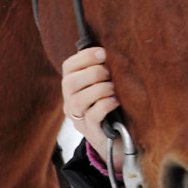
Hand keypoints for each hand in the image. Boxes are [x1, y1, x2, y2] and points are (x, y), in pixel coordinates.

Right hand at [62, 46, 122, 170]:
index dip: (85, 56)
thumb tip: (114, 49)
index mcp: (73, 86)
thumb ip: (105, 69)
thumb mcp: (107, 85)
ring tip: (114, 89)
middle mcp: (70, 101)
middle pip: (70, 82)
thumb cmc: (114, 105)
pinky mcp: (91, 131)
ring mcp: (78, 117)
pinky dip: (105, 105)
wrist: (118, 138)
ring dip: (100, 89)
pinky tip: (116, 101)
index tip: (103, 53)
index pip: (69, 66)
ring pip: (78, 99)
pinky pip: (93, 115)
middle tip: (110, 74)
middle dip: (93, 73)